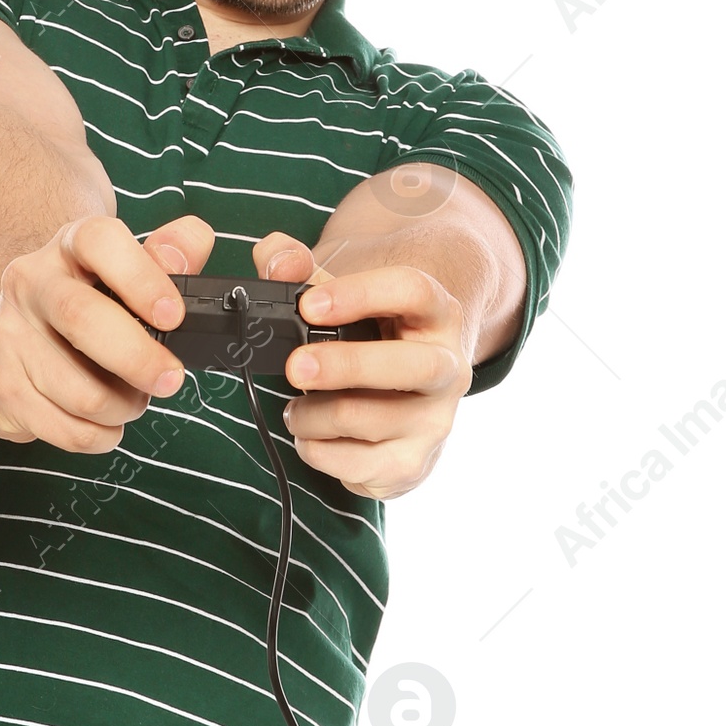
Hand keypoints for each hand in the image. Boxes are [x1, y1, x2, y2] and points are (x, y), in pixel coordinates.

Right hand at [0, 213, 214, 451]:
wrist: (10, 335)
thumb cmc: (85, 303)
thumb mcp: (124, 272)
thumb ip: (168, 255)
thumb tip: (193, 242)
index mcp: (68, 247)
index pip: (100, 242)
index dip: (142, 279)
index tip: (173, 316)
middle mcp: (29, 284)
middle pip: (82, 319)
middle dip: (138, 359)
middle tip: (170, 380)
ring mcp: (7, 337)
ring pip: (81, 392)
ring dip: (124, 407)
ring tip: (131, 400)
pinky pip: (67, 430)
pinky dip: (101, 435)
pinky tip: (103, 421)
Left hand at [250, 231, 472, 501]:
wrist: (401, 393)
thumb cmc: (365, 336)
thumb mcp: (338, 295)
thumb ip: (298, 267)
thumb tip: (276, 259)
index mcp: (436, 313)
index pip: (413, 291)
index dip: (360, 295)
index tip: (309, 304)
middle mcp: (448, 367)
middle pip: (411, 366)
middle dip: (347, 366)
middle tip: (295, 367)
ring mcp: (435, 421)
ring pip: (371, 420)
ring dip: (314, 415)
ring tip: (294, 408)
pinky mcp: (413, 463)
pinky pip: (359, 466)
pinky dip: (318, 451)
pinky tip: (309, 436)